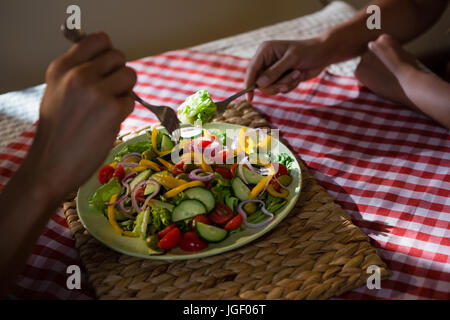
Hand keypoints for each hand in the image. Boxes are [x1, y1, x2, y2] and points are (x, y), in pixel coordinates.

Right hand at [26, 31, 136, 198]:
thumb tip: (110, 61)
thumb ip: (78, 72)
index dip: (108, 53)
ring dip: (125, 91)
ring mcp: (96, 91)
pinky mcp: (112, 109)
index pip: (99, 39)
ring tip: (109, 107)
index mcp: (62, 67)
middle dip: (119, 74)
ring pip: (130, 75)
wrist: (52, 164)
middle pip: (119, 56)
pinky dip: (125, 110)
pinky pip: (132, 100)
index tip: (106, 68)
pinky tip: (109, 122)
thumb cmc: (58, 131)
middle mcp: (78, 74)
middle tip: (109, 93)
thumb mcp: (58, 91)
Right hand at [244, 37, 330, 100]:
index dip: (248, 84)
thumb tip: (260, 84)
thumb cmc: (308, 51)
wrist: (323, 55)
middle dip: (275, 85)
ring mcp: (272, 70)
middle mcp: (266, 61)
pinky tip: (298, 76)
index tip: (249, 98)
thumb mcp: (292, 59)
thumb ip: (275, 71)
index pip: (252, 69)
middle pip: (259, 82)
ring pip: (270, 88)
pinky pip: (279, 89)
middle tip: (286, 84)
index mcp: (265, 51)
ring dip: (285, 84)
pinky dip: (289, 86)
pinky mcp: (279, 78)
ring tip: (297, 74)